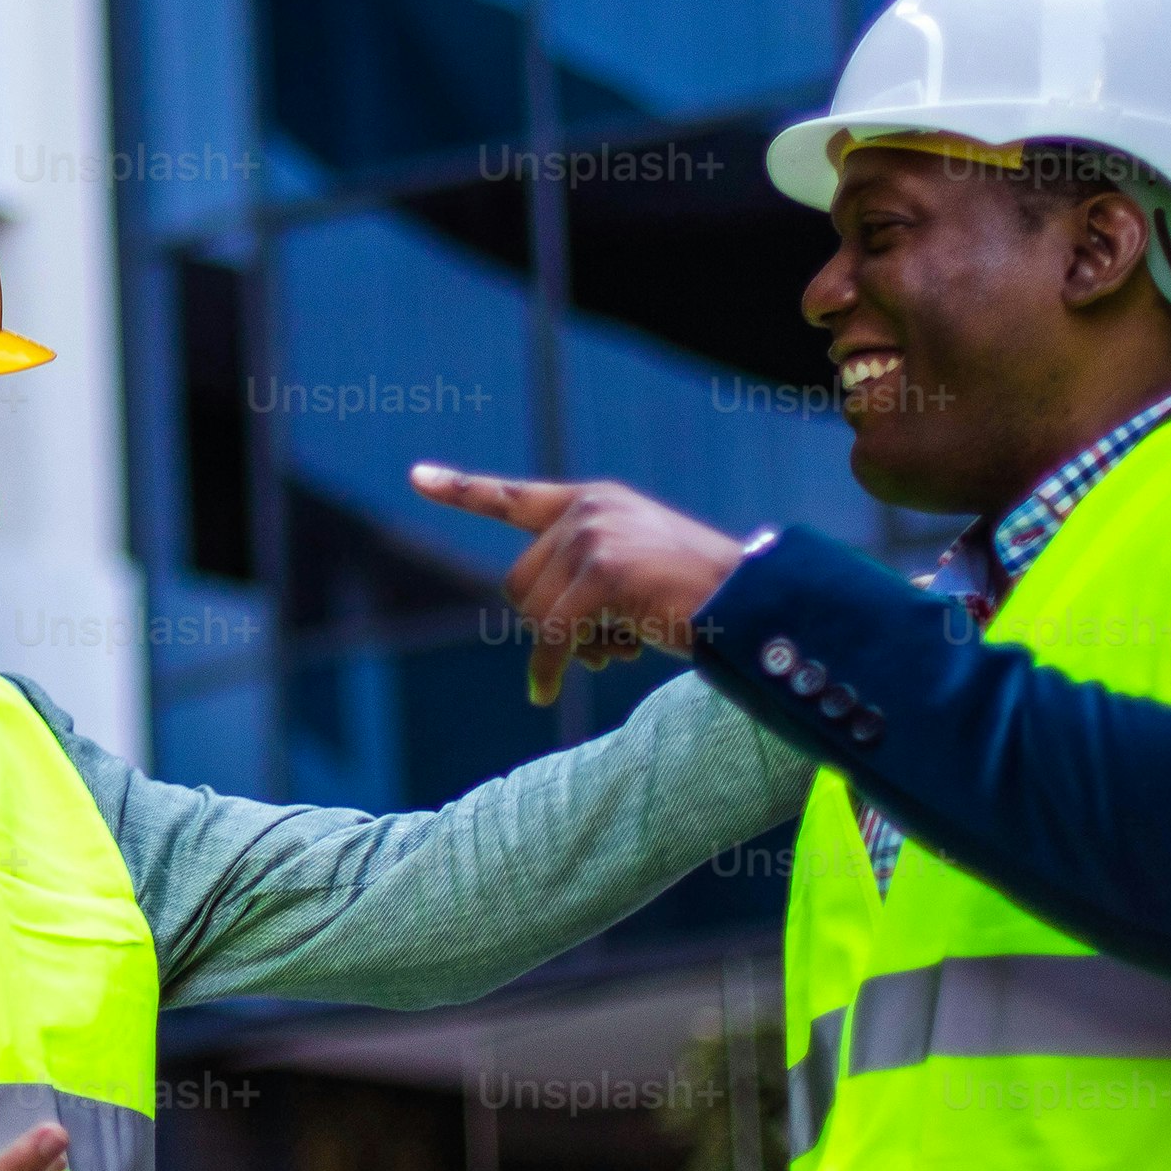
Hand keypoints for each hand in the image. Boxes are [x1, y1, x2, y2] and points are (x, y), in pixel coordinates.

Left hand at [413, 467, 748, 702]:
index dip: (462, 490)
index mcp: (593, 502)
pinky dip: (547, 669)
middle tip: (601, 644)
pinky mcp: (603, 571)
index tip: (416, 477)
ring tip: (620, 647)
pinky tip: (544, 693)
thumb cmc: (697, 600)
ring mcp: (594, 535)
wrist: (753, 604)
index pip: (513, 497)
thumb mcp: (631, 574)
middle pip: (518, 583)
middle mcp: (588, 509)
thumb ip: (580, 578)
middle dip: (547, 624)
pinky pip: (552, 636)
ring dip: (567, 646)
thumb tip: (536, 628)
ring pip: (532, 612)